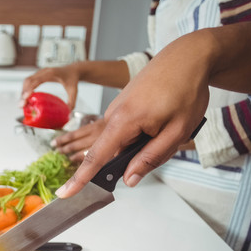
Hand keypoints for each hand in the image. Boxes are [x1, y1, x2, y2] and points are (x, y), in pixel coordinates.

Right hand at [21, 65, 81, 108]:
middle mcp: (44, 71)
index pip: (38, 80)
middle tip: (22, 105)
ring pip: (27, 80)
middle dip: (23, 93)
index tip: (26, 97)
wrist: (72, 69)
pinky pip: (29, 81)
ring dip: (23, 91)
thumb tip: (68, 113)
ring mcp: (40, 72)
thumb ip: (72, 101)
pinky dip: (25, 89)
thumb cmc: (72, 78)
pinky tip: (26, 98)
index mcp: (52, 73)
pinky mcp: (39, 75)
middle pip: (29, 80)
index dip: (30, 88)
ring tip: (22, 104)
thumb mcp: (73, 90)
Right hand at [56, 32, 213, 197]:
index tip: (64, 194)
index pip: (96, 157)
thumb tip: (129, 179)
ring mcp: (117, 107)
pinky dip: (145, 130)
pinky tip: (163, 115)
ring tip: (169, 122)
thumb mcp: (176, 131)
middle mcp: (114, 113)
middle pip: (116, 151)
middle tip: (169, 138)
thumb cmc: (186, 89)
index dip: (80, 179)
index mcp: (124, 120)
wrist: (187, 56)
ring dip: (146, 140)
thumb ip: (151, 157)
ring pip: (125, 140)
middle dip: (140, 154)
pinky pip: (128, 128)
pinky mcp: (123, 104)